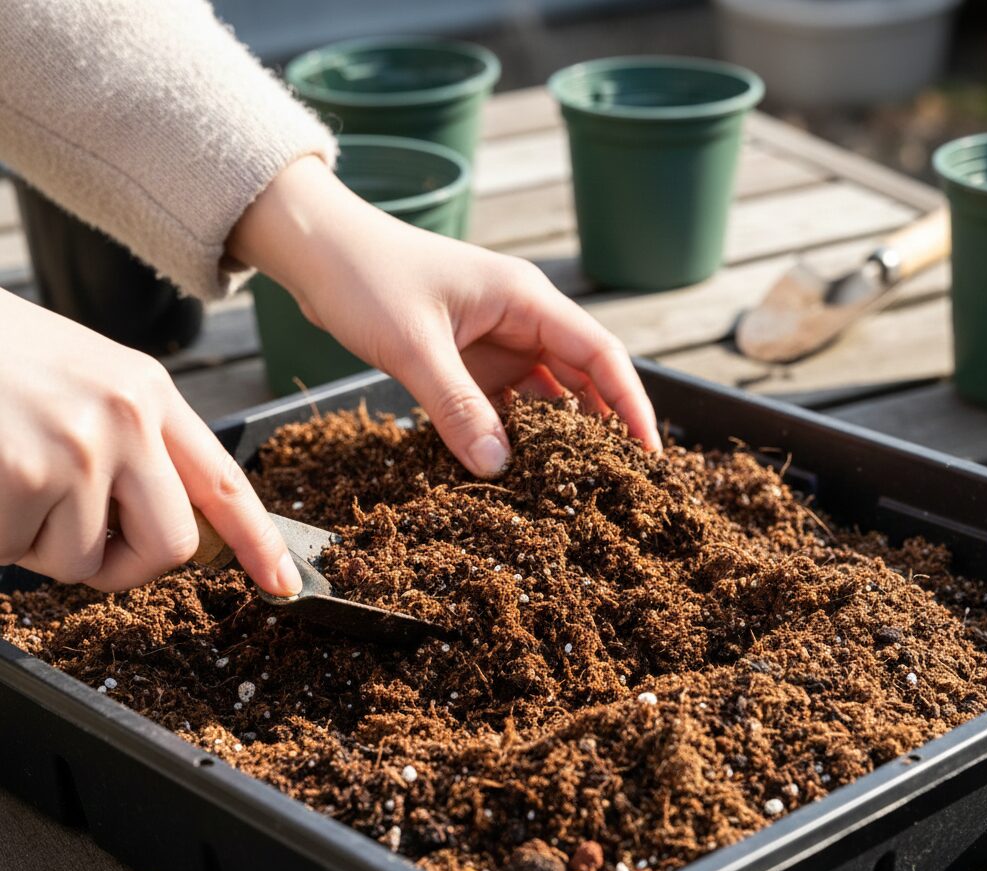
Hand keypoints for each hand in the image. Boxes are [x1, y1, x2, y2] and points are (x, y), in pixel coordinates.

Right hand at [0, 290, 300, 594]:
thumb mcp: (82, 379)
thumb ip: (132, 443)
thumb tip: (162, 527)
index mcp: (147, 393)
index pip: (223, 481)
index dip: (259, 540)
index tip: (283, 582)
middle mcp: (124, 420)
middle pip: (171, 545)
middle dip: (125, 564)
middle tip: (76, 540)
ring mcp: (74, 451)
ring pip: (83, 561)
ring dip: (39, 542)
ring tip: (6, 476)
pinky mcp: (20, 478)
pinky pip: (17, 555)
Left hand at [229, 156, 661, 476]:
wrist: (317, 249)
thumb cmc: (366, 277)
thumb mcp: (413, 345)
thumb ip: (456, 406)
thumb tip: (497, 467)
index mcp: (525, 299)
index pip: (599, 353)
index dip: (631, 403)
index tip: (648, 452)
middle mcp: (520, 318)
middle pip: (581, 377)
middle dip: (602, 426)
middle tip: (616, 480)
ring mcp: (494, 339)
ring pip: (543, 393)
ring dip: (555, 434)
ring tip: (573, 484)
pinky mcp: (468, 358)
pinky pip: (503, 400)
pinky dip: (512, 431)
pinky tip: (517, 465)